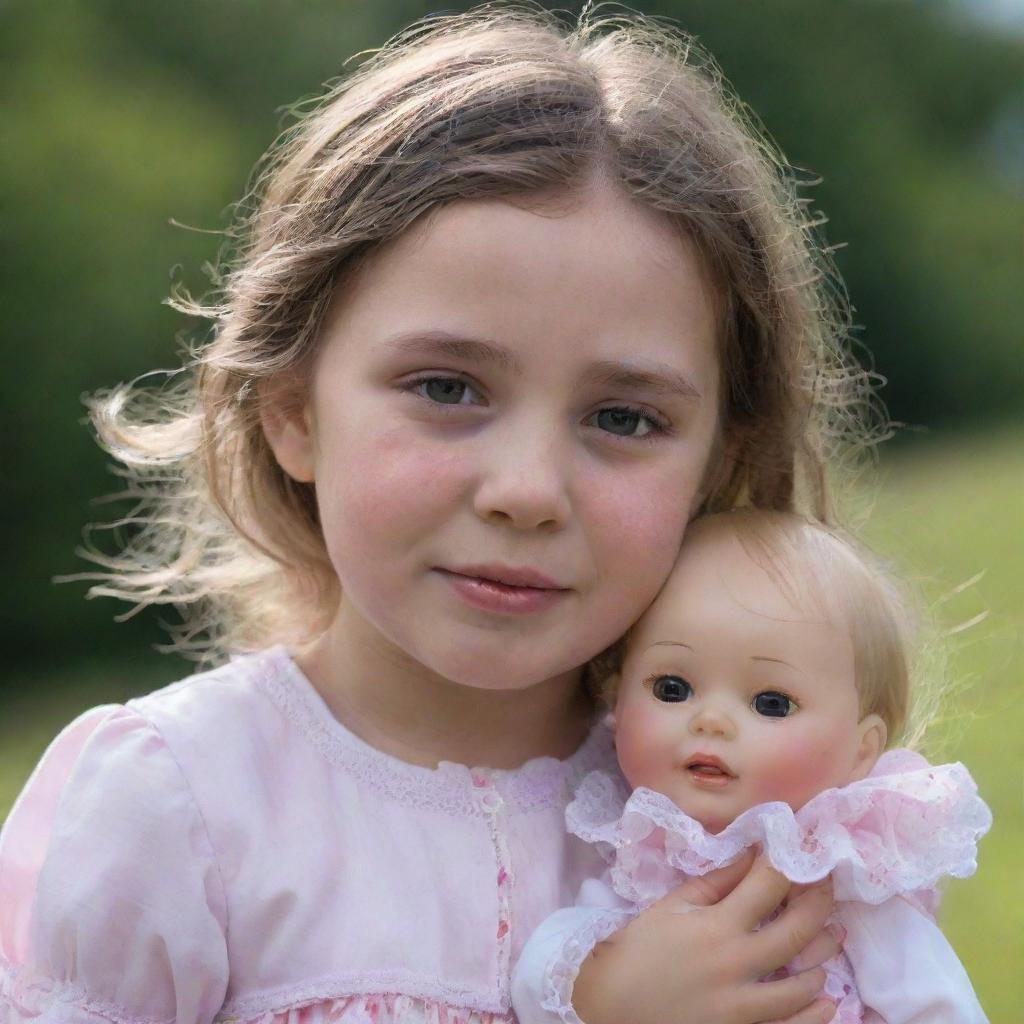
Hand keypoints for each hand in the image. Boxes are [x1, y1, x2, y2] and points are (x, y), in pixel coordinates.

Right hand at [572, 851, 838, 1023]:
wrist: (611, 1009)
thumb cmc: (636, 952)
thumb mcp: (670, 908)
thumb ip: (714, 883)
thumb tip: (750, 855)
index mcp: (715, 925)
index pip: (767, 885)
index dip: (789, 863)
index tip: (800, 847)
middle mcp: (736, 963)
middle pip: (796, 928)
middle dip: (819, 900)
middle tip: (830, 883)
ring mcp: (743, 1004)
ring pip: (803, 981)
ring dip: (822, 954)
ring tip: (833, 935)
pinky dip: (816, 1012)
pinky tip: (827, 996)